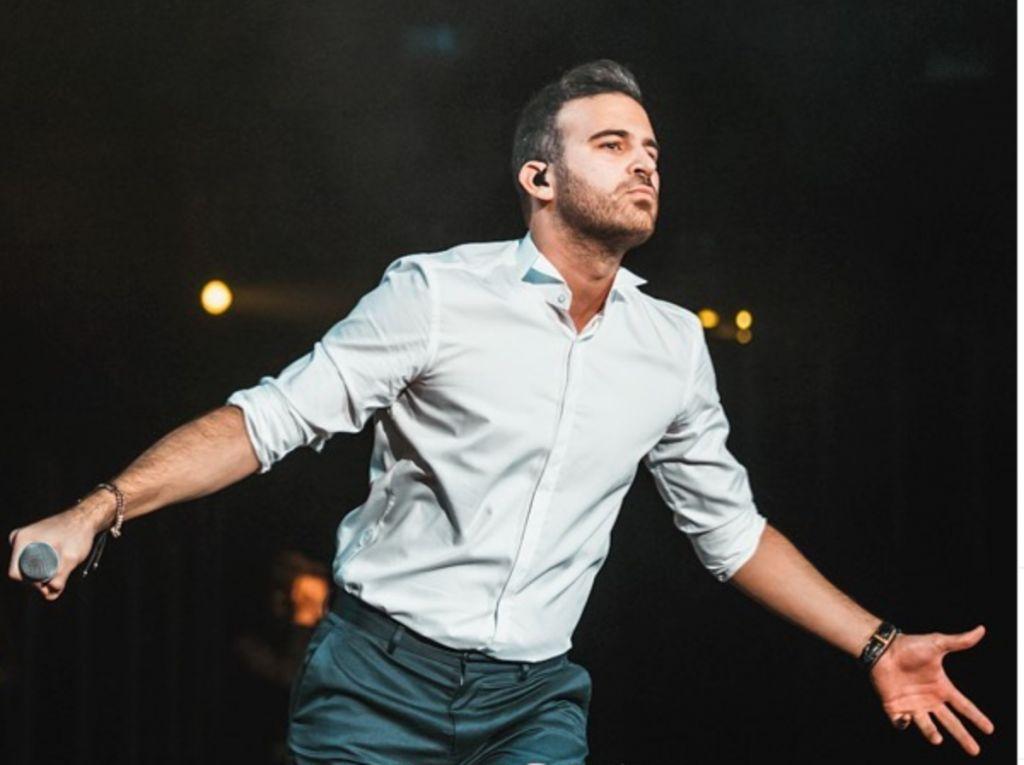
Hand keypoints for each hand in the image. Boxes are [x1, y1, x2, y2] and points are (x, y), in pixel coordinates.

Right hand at [7, 498, 109, 600]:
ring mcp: (23, 541)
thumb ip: (61, 577)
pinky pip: (31, 562)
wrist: (86, 518)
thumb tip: (50, 595)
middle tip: (59, 581)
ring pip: (27, 569)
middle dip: (38, 582)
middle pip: (21, 573)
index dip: (31, 584)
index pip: (16, 573)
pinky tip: (58, 569)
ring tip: (62, 573)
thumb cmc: (79, 534)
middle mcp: (18, 539)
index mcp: (22, 540)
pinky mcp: (30, 543)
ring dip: (42, 576)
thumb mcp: (72, 557)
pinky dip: (43, 569)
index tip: (50, 583)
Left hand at [869, 627, 993, 755]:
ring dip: (932, 733)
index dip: (976, 717)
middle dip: (963, 737)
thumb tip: (981, 629)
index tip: (990, 729)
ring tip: (938, 739)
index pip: (963, 706)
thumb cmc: (909, 646)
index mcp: (941, 688)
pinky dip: (902, 724)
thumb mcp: (937, 644)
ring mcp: (912, 704)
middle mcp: (929, 699)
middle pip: (950, 723)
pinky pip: (900, 722)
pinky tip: (905, 719)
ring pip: (927, 726)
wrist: (883, 649)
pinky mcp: (895, 707)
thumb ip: (959, 641)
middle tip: (975, 751)